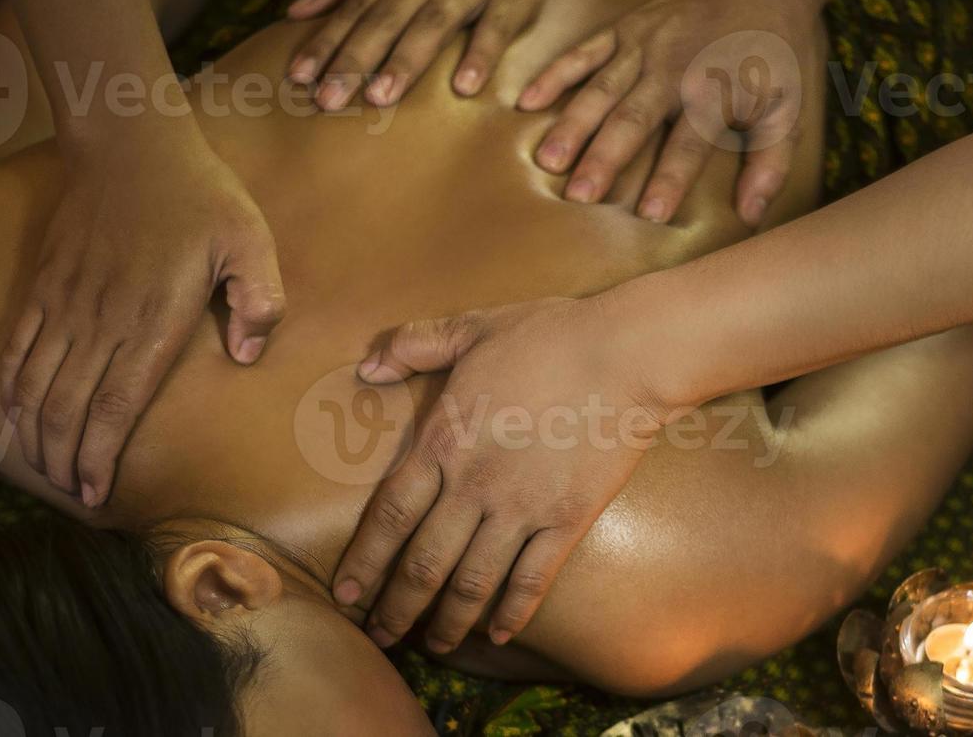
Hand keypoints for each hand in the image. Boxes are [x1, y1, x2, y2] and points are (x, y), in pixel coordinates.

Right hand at [5, 134, 285, 506]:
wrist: (130, 145)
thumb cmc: (201, 195)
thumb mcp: (252, 241)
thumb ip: (261, 300)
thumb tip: (248, 354)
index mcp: (154, 320)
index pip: (117, 406)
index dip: (101, 454)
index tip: (94, 493)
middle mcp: (102, 320)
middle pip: (70, 408)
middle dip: (66, 459)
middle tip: (72, 495)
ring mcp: (66, 303)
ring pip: (37, 386)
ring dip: (36, 434)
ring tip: (45, 470)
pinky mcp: (44, 284)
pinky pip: (18, 346)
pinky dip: (11, 386)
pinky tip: (12, 415)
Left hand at [286, 0, 571, 108]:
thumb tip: (294, 12)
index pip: (353, 10)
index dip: (325, 44)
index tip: (297, 78)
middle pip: (384, 22)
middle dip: (354, 61)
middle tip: (327, 102)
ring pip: (432, 26)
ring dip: (405, 61)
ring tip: (380, 99)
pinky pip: (495, 29)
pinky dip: (481, 55)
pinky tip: (465, 87)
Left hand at [334, 297, 663, 650]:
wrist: (626, 354)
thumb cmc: (550, 333)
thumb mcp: (473, 326)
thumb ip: (415, 343)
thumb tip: (369, 363)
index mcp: (443, 441)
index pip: (388, 515)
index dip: (364, 562)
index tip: (345, 596)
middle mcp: (474, 485)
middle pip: (423, 563)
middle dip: (397, 607)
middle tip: (380, 637)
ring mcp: (522, 508)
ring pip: (472, 583)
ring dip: (447, 621)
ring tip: (433, 645)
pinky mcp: (567, 520)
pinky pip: (532, 579)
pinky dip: (512, 612)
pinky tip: (498, 635)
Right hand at [517, 0, 823, 226]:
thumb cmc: (774, 54)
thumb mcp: (790, 109)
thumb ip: (770, 164)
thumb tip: (751, 216)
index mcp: (715, 93)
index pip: (690, 144)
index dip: (671, 179)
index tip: (649, 214)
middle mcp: (674, 69)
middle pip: (634, 118)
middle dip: (605, 156)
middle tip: (578, 194)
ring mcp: (644, 46)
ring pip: (601, 89)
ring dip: (574, 124)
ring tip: (548, 159)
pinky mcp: (624, 28)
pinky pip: (584, 53)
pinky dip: (555, 75)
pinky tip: (527, 101)